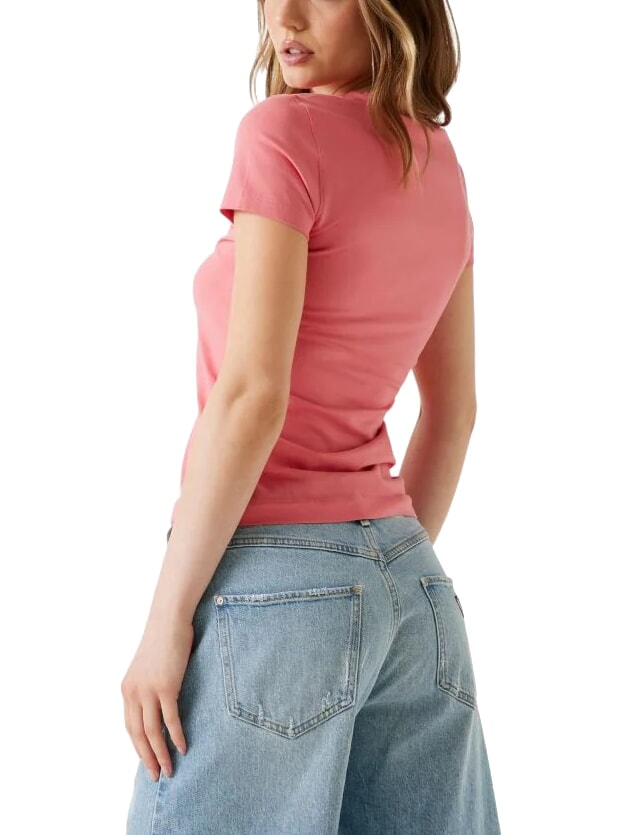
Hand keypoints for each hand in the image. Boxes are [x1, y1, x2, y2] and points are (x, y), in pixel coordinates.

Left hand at [121, 614, 193, 779]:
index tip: (148, 760)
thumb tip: (161, 703)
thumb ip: (150, 687)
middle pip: (138, 734)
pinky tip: (182, 748)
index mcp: (127, 689)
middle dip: (147, 757)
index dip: (139, 746)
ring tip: (169, 770)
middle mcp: (133, 693)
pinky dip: (176, 736)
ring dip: (161, 754)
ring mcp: (149, 690)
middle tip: (156, 776)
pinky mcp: (166, 687)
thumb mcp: (150, 667)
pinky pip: (170, 719)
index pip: (130, 726)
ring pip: (152, 731)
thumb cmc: (164, 640)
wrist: (169, 620)